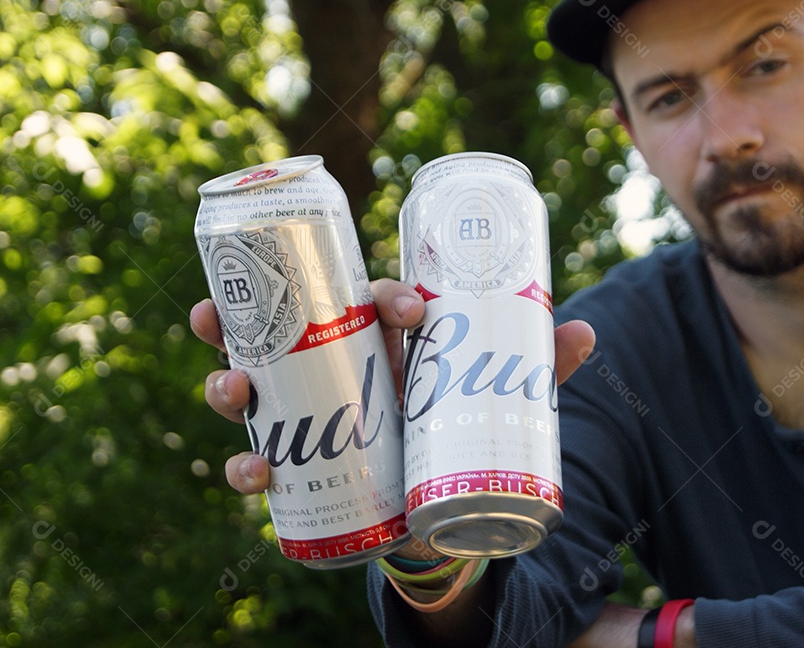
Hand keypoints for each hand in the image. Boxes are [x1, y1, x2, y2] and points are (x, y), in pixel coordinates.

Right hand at [189, 279, 595, 495]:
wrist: (443, 509)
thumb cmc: (457, 431)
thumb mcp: (494, 402)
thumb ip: (535, 371)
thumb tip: (585, 332)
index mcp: (382, 338)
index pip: (370, 299)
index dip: (384, 295)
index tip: (411, 309)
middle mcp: (334, 365)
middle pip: (277, 328)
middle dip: (240, 316)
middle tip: (217, 314)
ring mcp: (308, 413)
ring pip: (253, 387)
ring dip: (227, 384)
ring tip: (231, 390)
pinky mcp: (302, 464)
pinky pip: (259, 461)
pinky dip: (248, 466)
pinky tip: (255, 473)